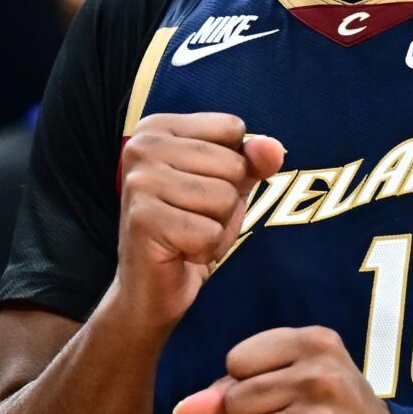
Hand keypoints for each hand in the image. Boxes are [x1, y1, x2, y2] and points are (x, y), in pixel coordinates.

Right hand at [116, 113, 284, 339]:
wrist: (152, 286)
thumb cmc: (191, 225)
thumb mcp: (230, 183)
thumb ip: (255, 158)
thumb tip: (273, 149)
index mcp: (157, 127)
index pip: (232, 128)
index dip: (234, 165)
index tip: (201, 187)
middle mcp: (140, 146)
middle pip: (232, 164)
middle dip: (227, 201)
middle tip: (194, 218)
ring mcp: (139, 182)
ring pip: (224, 198)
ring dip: (217, 226)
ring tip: (188, 234)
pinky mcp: (143, 220)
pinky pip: (210, 232)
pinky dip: (206, 249)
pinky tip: (181, 251)